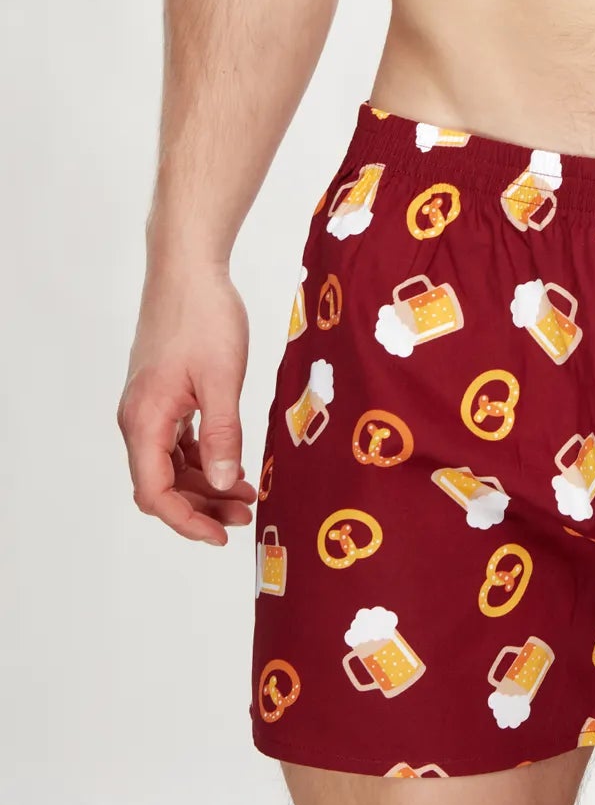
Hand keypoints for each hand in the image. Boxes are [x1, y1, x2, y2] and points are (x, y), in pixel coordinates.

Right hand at [117, 262, 255, 544]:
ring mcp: (149, 406)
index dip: (187, 520)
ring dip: (204, 482)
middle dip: (202, 505)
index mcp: (145, 421)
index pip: (155, 492)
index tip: (220, 535)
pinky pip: (177, 441)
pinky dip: (202, 456)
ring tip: (246, 491)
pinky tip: (231, 460)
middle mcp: (139, 419)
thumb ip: (223, 434)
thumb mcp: (222, 378)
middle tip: (246, 512)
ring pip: (171, 463)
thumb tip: (223, 482)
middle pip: (162, 483)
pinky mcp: (163, 393)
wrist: (188, 270)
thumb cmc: (204, 317)